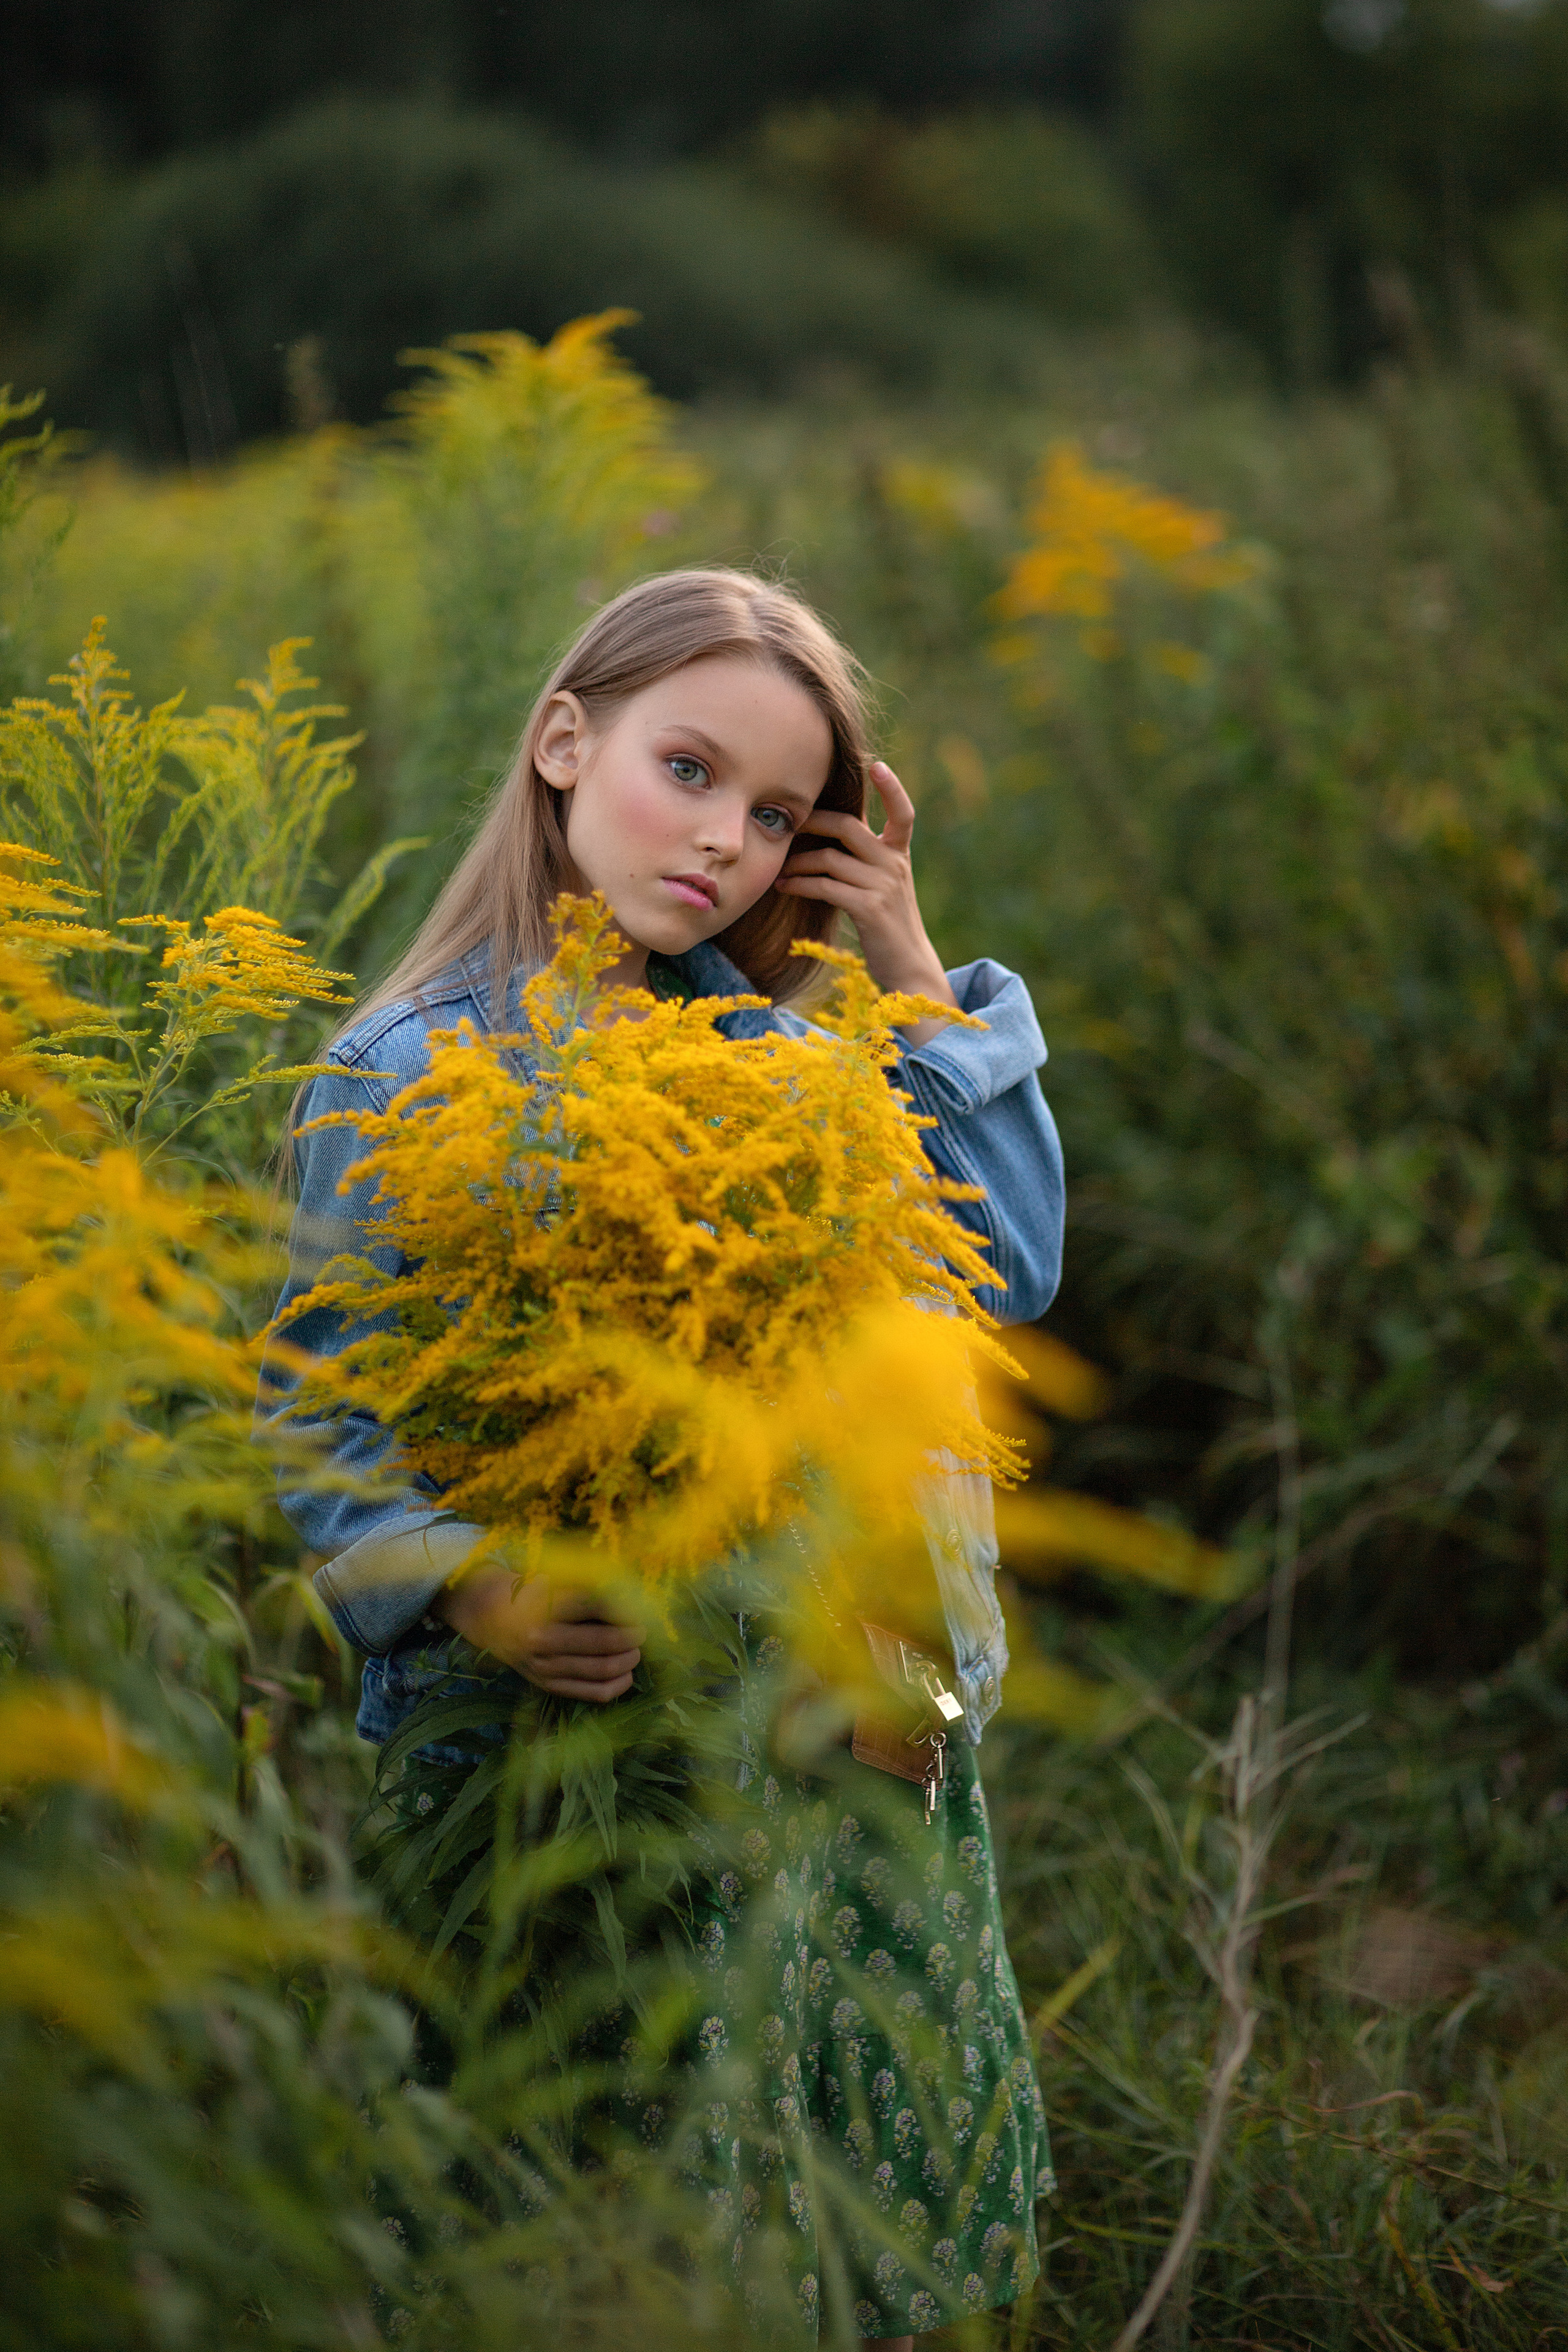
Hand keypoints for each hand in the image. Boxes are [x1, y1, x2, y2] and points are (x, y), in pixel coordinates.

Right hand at [433, 1563, 643, 1701]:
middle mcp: (542, 1638)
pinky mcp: (548, 1685)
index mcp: (545, 1605)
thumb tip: (636, 1595)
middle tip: (642, 1629)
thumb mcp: (555, 1578)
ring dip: (629, 1660)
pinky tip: (627, 1673)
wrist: (492, 1617)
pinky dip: (618, 1685)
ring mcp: (544, 1666)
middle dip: (633, 1636)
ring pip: (603, 1670)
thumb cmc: (533, 1593)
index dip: (627, 1607)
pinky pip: (593, 1693)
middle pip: (605, 1642)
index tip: (641, 1606)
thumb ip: (590, 1584)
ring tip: (635, 1649)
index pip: (598, 1606)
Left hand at [775, 760, 958, 1043]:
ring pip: (829, 857)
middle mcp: (894, 865)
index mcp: (900, 856)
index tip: (877, 764)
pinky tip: (785, 886)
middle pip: (848, 826)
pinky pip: (824, 885)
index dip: (892, 788)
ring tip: (780, 868)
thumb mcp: (882, 889)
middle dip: (812, 821)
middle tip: (787, 823)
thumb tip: (823, 844)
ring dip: (798, 861)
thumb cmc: (887, 929)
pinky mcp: (869, 907)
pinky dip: (799, 883)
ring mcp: (883, 885)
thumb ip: (863, 863)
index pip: (904, 814)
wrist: (908, 969)